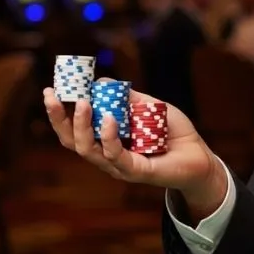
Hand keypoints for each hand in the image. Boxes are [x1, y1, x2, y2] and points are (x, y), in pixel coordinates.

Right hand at [43, 82, 227, 219]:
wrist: (201, 156)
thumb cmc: (175, 133)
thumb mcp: (151, 107)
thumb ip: (128, 97)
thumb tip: (100, 82)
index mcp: (107, 139)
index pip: (75, 128)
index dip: (60, 111)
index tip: (52, 90)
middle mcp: (107, 154)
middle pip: (71, 141)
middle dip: (58, 118)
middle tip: (52, 96)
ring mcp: (118, 165)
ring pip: (87, 149)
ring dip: (81, 125)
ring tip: (83, 103)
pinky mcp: (134, 171)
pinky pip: (114, 155)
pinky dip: (109, 136)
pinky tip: (110, 118)